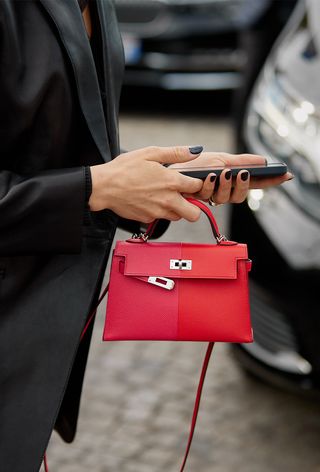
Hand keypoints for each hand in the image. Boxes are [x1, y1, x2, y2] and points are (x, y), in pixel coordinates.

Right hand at [89, 146, 203, 222]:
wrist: (104, 187)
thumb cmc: (124, 169)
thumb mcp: (151, 153)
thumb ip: (176, 153)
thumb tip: (195, 151)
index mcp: (171, 182)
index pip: (197, 187)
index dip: (196, 183)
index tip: (191, 181)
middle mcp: (167, 200)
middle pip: (194, 214)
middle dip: (193, 206)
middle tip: (184, 197)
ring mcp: (158, 212)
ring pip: (177, 217)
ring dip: (175, 209)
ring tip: (164, 196)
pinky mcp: (147, 219)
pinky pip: (160, 218)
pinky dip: (158, 211)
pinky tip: (148, 200)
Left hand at [169, 152, 293, 203]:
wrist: (171, 168)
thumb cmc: (195, 163)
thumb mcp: (221, 158)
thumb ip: (241, 161)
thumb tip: (263, 161)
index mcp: (232, 180)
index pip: (255, 183)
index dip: (270, 182)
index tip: (285, 176)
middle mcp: (223, 191)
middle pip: (240, 196)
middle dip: (242, 185)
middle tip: (241, 174)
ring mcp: (210, 196)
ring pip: (224, 198)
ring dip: (225, 185)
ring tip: (223, 173)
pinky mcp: (196, 198)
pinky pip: (207, 196)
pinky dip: (209, 184)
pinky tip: (209, 176)